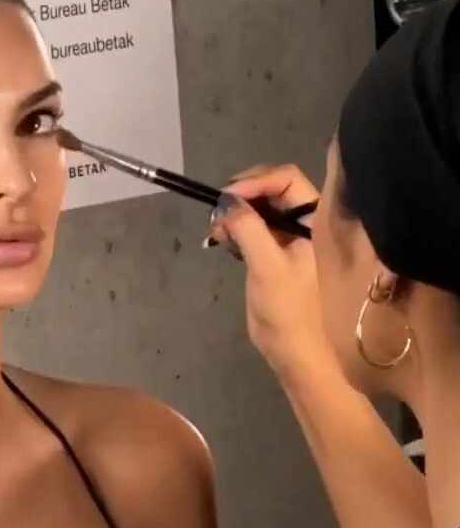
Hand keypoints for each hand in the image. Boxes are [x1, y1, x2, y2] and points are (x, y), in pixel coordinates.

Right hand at [208, 166, 331, 377]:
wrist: (291, 348)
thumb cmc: (287, 308)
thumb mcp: (267, 266)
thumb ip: (249, 228)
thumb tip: (226, 202)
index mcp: (311, 221)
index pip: (286, 179)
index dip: (256, 181)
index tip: (228, 196)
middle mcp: (300, 222)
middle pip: (270, 189)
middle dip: (242, 195)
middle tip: (217, 212)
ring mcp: (284, 236)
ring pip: (257, 207)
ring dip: (234, 211)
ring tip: (216, 229)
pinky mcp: (269, 252)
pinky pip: (250, 226)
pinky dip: (234, 227)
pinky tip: (220, 239)